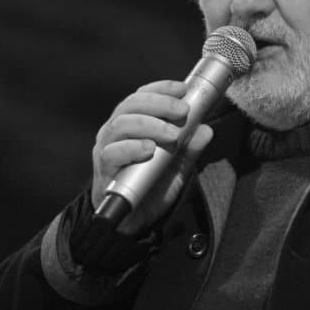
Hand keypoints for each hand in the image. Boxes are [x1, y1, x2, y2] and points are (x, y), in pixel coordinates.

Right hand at [91, 80, 213, 234]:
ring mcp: (106, 149)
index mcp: (131, 123)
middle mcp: (115, 131)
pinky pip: (112, 153)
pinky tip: (148, 149)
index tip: (183, 89)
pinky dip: (132, 147)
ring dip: (149, 124)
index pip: (142, 96)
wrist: (132, 221)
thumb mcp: (177, 166)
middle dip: (159, 103)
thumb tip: (205, 129)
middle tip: (182, 111)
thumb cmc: (150, 187)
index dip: (161, 88)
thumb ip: (190, 148)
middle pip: (131, 105)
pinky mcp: (103, 170)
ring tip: (172, 134)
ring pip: (121, 124)